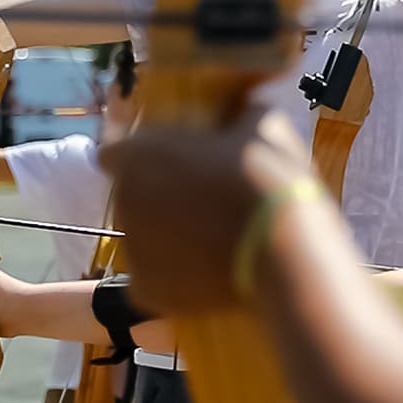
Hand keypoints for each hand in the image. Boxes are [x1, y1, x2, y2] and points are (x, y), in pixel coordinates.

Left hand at [100, 104, 313, 315]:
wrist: (286, 249)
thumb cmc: (271, 178)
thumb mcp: (263, 124)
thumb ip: (236, 116)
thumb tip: (240, 111)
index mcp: (140, 153)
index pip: (116, 153)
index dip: (145, 159)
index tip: (175, 165)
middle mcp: (124, 199)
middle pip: (134, 199)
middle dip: (162, 199)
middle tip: (207, 205)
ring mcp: (132, 249)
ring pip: (145, 240)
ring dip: (170, 239)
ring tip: (215, 243)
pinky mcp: (147, 291)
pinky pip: (154, 281)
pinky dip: (175, 280)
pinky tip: (208, 274)